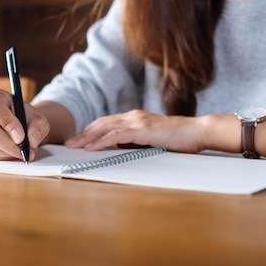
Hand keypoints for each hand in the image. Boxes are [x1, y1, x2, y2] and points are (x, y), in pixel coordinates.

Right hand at [0, 88, 48, 160]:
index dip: (8, 124)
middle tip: (24, 151)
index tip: (21, 137)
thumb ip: (39, 127)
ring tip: (22, 151)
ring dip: (7, 153)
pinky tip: (12, 152)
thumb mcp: (38, 119)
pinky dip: (3, 157)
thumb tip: (32, 140)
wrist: (21, 124)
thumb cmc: (27, 118)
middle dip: (9, 145)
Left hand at [65, 109, 205, 152]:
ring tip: (75, 146)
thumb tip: (118, 149)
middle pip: (101, 123)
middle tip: (69, 143)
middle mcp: (133, 116)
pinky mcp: (143, 130)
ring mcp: (137, 122)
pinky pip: (117, 136)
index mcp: (134, 118)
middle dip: (83, 134)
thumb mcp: (151, 140)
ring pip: (105, 128)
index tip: (78, 139)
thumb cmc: (177, 138)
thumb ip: (135, 141)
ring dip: (88, 138)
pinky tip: (92, 147)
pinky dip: (101, 141)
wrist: (196, 132)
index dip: (90, 131)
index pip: (106, 122)